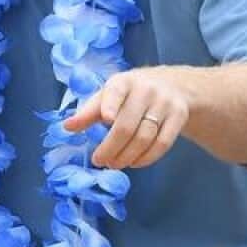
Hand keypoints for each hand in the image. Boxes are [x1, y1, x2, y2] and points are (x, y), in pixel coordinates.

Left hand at [64, 68, 191, 169]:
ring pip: (145, 137)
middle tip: (100, 160)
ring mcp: (165, 103)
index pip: (116, 92)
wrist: (174, 85)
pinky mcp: (179, 116)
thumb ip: (89, 112)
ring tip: (114, 164)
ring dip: (127, 156)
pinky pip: (163, 143)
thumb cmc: (131, 93)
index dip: (111, 105)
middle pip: (127, 125)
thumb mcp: (110, 95)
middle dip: (111, 147)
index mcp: (124, 82)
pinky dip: (147, 158)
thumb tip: (66, 127)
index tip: (106, 118)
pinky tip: (134, 163)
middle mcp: (146, 90)